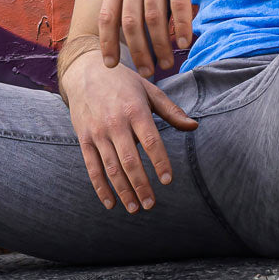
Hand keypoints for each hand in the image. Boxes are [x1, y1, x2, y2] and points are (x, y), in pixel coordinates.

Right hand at [61, 51, 197, 211]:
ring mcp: (97, 132)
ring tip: (135, 208)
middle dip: (141, 185)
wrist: (84, 71)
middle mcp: (115, 123)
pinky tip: (111, 203)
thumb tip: (194, 126)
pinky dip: (101, 187)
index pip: (150, 141)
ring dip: (123, 191)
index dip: (160, 162)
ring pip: (111, 168)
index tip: (167, 180)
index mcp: (135, 110)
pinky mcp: (84, 139)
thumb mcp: (149, 90)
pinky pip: (92, 167)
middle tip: (151, 204)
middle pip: (130, 160)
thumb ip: (171, 111)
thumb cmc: (123, 82)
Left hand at [97, 0, 215, 76]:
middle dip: (138, 53)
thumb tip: (139, 26)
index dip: (107, 44)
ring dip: (160, 46)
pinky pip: (178, 4)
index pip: (107, 16)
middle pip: (130, 24)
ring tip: (169, 63)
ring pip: (153, 18)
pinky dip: (181, 27)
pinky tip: (186, 43)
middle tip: (149, 73)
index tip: (111, 66)